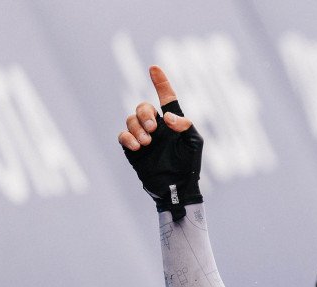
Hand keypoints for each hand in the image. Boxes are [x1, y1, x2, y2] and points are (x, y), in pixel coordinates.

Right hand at [118, 66, 202, 218]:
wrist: (176, 189)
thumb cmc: (189, 166)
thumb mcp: (194, 144)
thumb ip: (185, 126)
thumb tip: (168, 117)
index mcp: (173, 123)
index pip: (166, 98)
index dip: (160, 83)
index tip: (153, 68)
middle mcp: (157, 127)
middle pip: (143, 107)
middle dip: (144, 114)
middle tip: (152, 129)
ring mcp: (143, 137)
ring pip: (130, 119)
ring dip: (137, 127)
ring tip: (146, 142)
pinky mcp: (132, 149)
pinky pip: (123, 135)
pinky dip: (127, 137)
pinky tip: (137, 146)